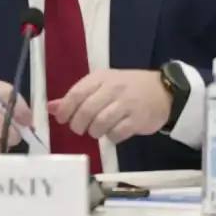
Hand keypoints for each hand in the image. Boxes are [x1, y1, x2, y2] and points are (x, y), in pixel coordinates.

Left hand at [49, 69, 169, 143]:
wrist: (164, 90)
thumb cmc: (127, 87)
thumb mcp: (101, 85)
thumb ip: (77, 96)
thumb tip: (51, 107)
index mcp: (100, 78)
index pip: (76, 93)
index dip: (65, 109)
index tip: (61, 119)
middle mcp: (113, 89)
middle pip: (86, 110)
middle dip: (77, 124)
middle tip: (78, 129)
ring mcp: (127, 104)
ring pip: (100, 123)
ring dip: (93, 131)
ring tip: (95, 131)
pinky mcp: (138, 119)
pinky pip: (117, 133)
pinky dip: (111, 137)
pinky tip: (112, 133)